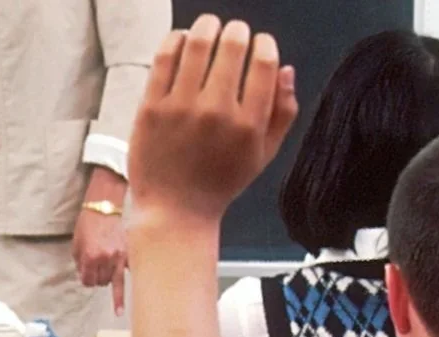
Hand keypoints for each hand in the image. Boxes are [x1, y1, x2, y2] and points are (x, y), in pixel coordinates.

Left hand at [73, 209, 128, 313]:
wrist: (104, 208)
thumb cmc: (88, 223)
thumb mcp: (76, 242)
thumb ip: (79, 262)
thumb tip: (84, 276)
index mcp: (90, 257)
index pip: (88, 281)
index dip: (86, 281)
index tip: (87, 279)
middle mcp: (106, 259)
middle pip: (101, 282)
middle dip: (97, 280)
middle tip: (96, 273)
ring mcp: (119, 258)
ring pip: (115, 282)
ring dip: (109, 280)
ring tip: (108, 280)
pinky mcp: (129, 254)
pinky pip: (129, 273)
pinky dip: (128, 280)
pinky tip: (130, 298)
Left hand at [128, 16, 296, 226]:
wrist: (176, 208)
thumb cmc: (221, 181)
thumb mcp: (263, 155)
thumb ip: (282, 114)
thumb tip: (286, 70)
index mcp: (249, 126)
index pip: (263, 66)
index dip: (265, 44)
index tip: (262, 42)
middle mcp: (217, 113)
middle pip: (232, 47)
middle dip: (238, 30)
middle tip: (236, 31)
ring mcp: (181, 107)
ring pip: (197, 44)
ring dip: (207, 26)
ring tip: (210, 25)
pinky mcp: (152, 106)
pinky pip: (165, 58)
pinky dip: (175, 39)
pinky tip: (183, 39)